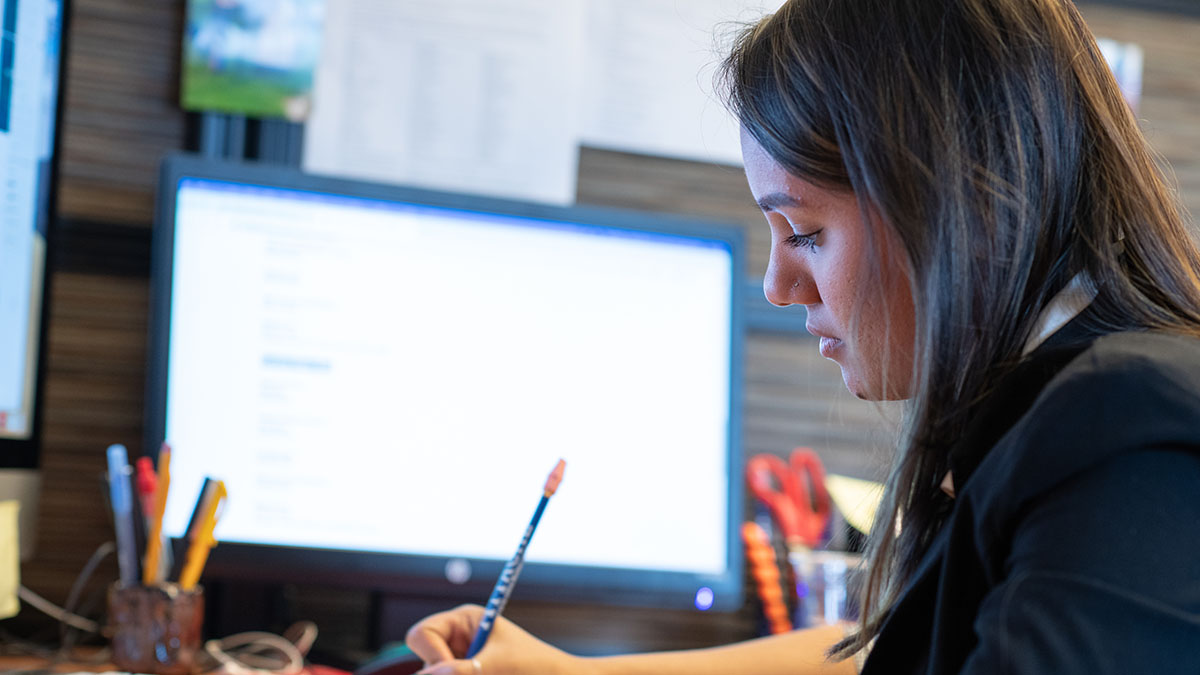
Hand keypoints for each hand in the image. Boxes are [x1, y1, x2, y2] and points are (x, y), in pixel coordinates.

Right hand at [406, 604, 581, 674]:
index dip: (432, 656)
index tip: (457, 669)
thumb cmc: (537, 668)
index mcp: (463, 621)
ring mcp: (461, 662)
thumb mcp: (497, 667)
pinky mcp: (469, 674)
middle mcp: (457, 641)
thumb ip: (460, 671)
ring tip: (491, 674)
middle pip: (424, 661)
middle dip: (442, 672)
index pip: (421, 634)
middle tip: (475, 674)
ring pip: (435, 674)